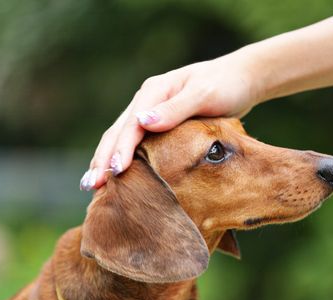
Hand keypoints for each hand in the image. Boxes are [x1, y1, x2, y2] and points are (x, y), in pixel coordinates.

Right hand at [80, 52, 259, 190]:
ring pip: (121, 136)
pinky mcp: (159, 121)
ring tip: (94, 185)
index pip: (131, 125)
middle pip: (118, 131)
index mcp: (155, 91)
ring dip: (107, 159)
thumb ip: (176, 109)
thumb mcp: (204, 94)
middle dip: (103, 158)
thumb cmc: (226, 85)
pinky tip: (116, 173)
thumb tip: (143, 122)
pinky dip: (123, 155)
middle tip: (92, 186)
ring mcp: (151, 109)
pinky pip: (135, 140)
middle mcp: (147, 99)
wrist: (241, 79)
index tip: (114, 172)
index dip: (121, 149)